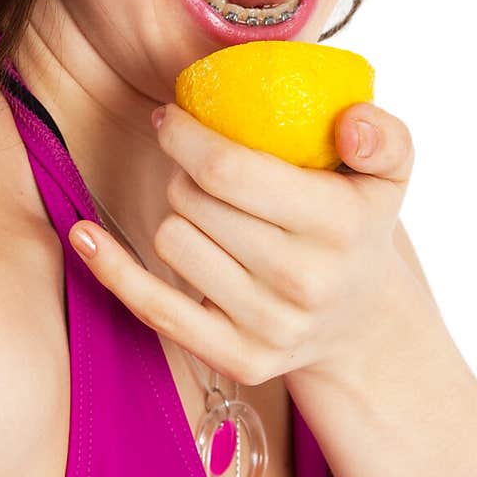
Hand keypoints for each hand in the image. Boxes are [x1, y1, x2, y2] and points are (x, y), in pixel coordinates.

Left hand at [67, 99, 420, 388]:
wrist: (363, 321)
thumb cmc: (359, 223)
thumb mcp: (390, 171)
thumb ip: (383, 135)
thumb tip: (349, 120)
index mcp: (336, 224)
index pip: (228, 169)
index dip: (185, 135)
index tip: (174, 116)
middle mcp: (303, 281)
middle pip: (192, 201)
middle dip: (183, 168)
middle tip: (199, 162)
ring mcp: (269, 327)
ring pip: (171, 242)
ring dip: (175, 211)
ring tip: (202, 205)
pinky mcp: (238, 360)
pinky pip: (152, 308)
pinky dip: (112, 268)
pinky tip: (86, 233)